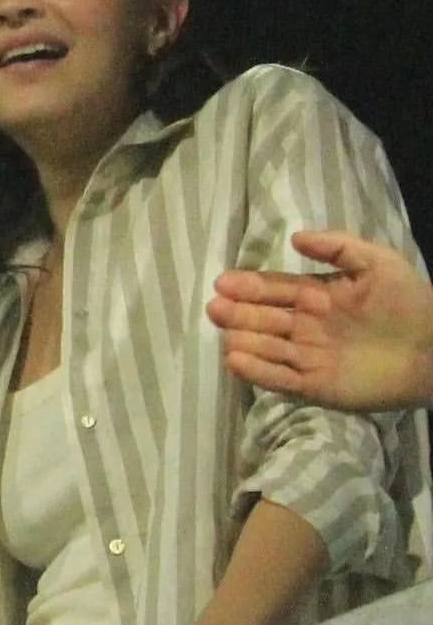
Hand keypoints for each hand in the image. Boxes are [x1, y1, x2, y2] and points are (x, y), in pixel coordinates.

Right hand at [207, 230, 432, 410]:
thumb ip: (337, 246)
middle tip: (215, 308)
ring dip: (244, 341)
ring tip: (225, 335)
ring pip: (266, 348)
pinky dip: (258, 372)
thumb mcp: (378, 262)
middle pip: (263, 319)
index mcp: (317, 296)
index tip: (222, 283)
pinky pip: (280, 378)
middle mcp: (306, 326)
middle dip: (237, 313)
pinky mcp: (315, 386)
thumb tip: (294, 238)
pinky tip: (235, 361)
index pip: (274, 290)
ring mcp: (308, 357)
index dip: (248, 286)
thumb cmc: (410, 303)